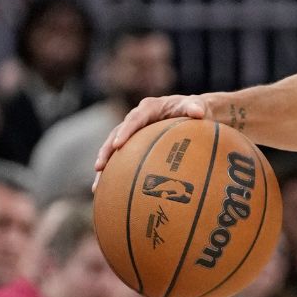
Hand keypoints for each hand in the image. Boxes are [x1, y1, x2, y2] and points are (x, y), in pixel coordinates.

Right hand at [93, 94, 207, 188]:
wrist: (196, 112)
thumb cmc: (195, 108)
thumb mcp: (196, 106)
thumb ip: (195, 107)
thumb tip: (198, 112)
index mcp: (149, 108)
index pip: (134, 119)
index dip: (125, 132)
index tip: (118, 145)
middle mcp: (138, 118)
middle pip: (116, 134)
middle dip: (107, 150)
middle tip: (100, 167)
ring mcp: (135, 131)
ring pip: (114, 147)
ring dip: (106, 164)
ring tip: (98, 185)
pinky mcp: (136, 142)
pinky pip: (122, 156)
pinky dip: (115, 171)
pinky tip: (109, 190)